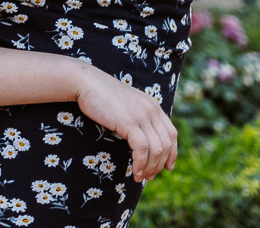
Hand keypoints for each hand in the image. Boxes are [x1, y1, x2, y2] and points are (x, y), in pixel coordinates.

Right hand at [75, 68, 177, 183]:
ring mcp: (142, 115)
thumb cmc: (101, 95)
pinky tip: (135, 171)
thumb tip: (140, 138)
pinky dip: (141, 163)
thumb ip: (137, 117)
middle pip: (166, 144)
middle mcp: (151, 110)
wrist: (87, 83)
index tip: (167, 167)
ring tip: (140, 177)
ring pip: (156, 149)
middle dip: (160, 165)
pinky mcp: (129, 122)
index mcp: (153, 106)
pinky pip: (142, 148)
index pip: (171, 133)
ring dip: (150, 168)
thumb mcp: (127, 105)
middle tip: (149, 176)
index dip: (172, 153)